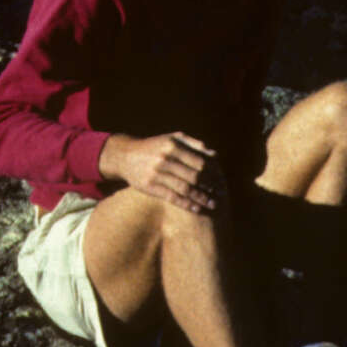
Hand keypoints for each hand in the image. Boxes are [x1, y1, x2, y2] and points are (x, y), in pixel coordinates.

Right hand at [105, 131, 221, 214]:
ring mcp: (156, 173)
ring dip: (201, 198)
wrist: (125, 156)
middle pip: (194, 176)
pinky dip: (186, 204)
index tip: (222, 181)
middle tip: (221, 194)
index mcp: (173, 145)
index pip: (200, 162)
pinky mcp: (149, 186)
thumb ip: (194, 145)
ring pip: (185, 189)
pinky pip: (172, 197)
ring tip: (213, 204)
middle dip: (210, 187)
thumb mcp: (172, 138)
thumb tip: (215, 156)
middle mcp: (164, 159)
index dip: (213, 173)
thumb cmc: (155, 146)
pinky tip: (197, 208)